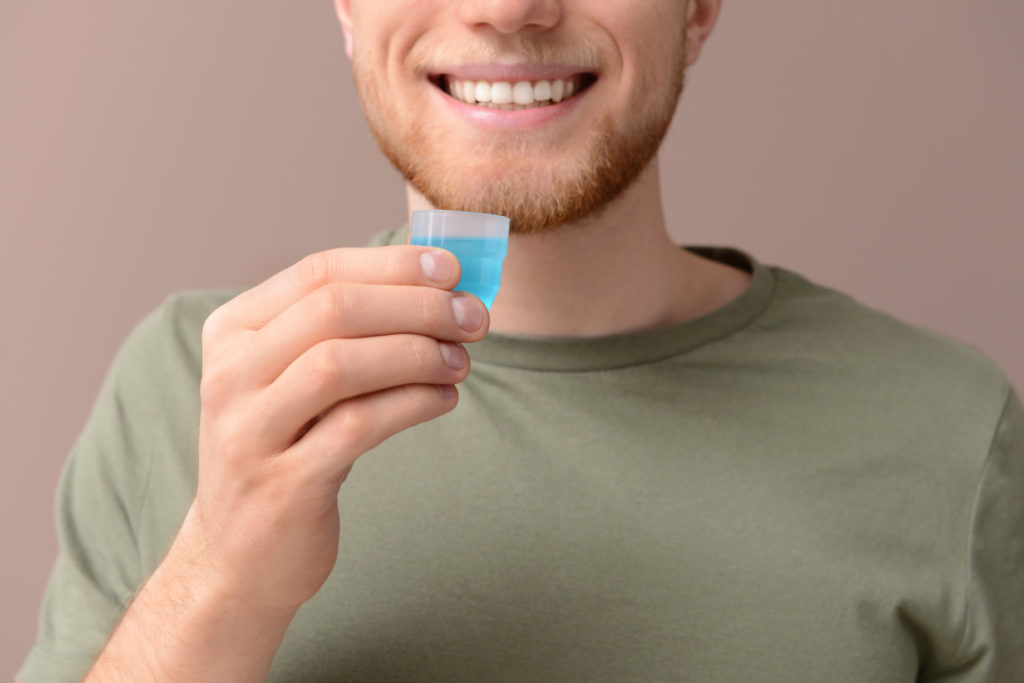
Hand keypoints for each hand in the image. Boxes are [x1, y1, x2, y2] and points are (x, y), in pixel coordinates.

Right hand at [171, 245, 487, 611]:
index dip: (392, 265)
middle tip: (473, 318)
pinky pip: (358, 426)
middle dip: (417, 306)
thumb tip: (439, 287)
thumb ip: (345, 331)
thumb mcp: (292, 379)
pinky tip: (444, 398)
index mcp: (233, 333)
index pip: (318, 272)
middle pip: (333, 310)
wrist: (238, 554)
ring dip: (417, 354)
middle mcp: (230, 375)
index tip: (453, 269)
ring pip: (340, 363)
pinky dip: (412, 404)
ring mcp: (250, 431)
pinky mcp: (283, 484)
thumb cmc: (284, 449)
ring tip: (461, 361)